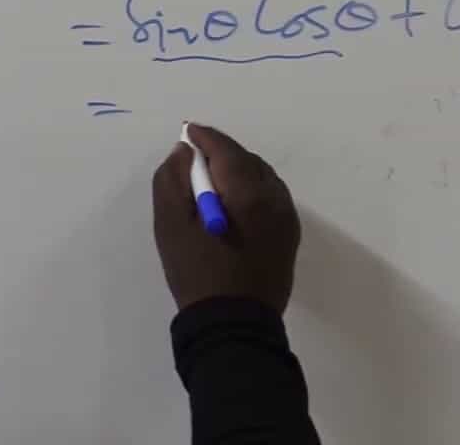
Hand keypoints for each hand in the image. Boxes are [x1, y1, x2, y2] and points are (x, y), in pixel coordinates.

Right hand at [152, 124, 300, 313]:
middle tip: (195, 159)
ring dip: (237, 172)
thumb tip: (184, 152)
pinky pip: (270, 198)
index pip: (226, 151)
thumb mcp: (171, 227)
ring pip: (262, 179)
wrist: (233, 325)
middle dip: (221, 154)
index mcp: (249, 193)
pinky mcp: (288, 236)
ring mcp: (286, 219)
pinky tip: (232, 205)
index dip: (205, 138)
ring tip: (211, 182)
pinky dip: (250, 191)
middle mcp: (275, 199)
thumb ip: (173, 181)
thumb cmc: (198, 275)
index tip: (187, 133)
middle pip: (247, 161)